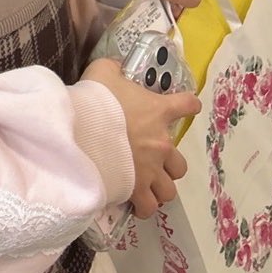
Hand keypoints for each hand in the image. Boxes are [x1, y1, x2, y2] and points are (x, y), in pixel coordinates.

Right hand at [82, 57, 200, 217]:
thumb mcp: (102, 72)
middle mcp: (161, 144)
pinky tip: (134, 204)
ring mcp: (151, 170)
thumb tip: (114, 66)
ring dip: (158, 188)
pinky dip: (143, 206)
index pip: (187, 106)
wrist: (83, 129)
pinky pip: (148, 206)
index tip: (188, 106)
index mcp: (158, 112)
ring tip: (144, 187)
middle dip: (169, 166)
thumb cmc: (96, 99)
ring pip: (168, 190)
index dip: (188, 106)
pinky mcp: (136, 189)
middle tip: (152, 161)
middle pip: (180, 165)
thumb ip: (112, 69)